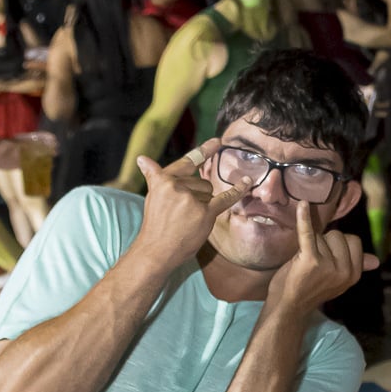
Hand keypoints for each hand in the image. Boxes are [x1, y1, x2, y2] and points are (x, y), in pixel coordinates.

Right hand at [135, 140, 244, 272]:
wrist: (156, 250)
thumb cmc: (155, 225)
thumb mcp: (151, 196)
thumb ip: (155, 176)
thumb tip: (142, 158)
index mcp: (163, 180)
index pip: (187, 162)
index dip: (204, 151)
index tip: (217, 141)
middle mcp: (176, 186)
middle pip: (202, 183)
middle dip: (197, 197)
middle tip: (182, 215)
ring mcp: (190, 199)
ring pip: (210, 193)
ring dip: (204, 205)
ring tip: (188, 220)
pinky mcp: (203, 212)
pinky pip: (225, 198)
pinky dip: (238, 190)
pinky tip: (248, 182)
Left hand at [266, 201, 377, 314]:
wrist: (288, 307)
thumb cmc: (311, 289)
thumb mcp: (338, 280)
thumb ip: (356, 266)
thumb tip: (376, 261)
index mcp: (354, 274)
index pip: (353, 241)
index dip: (338, 244)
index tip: (328, 257)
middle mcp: (344, 271)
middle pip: (338, 235)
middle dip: (324, 242)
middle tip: (314, 261)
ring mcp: (328, 266)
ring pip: (322, 235)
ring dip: (311, 244)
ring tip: (304, 261)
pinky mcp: (310, 260)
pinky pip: (308, 232)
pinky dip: (304, 218)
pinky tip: (302, 205)